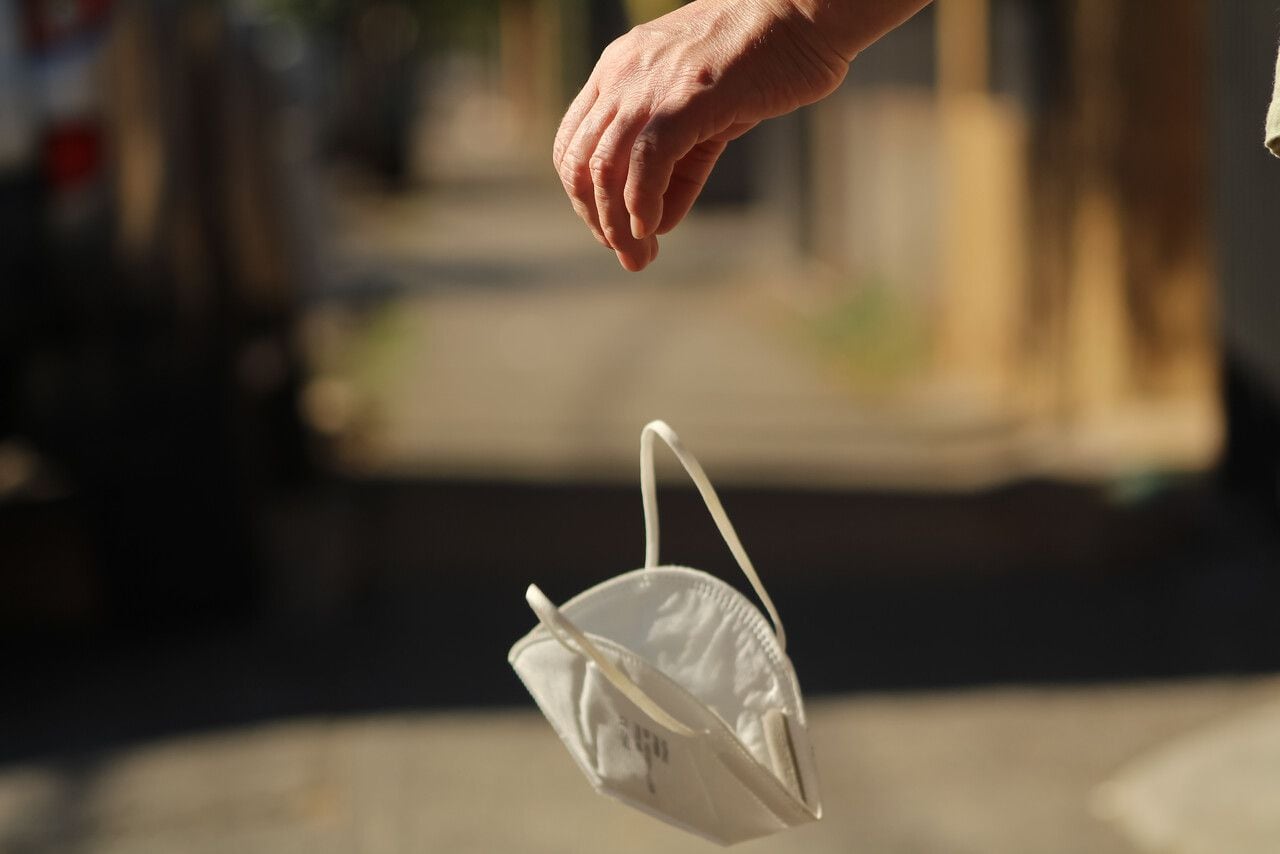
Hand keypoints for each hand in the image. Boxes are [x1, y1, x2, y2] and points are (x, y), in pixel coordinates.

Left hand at [553, 0, 851, 271]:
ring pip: (605, 168)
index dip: (585, 198)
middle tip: (629, 255)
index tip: (614, 231)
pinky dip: (642, 204)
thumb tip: (655, 225)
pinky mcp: (688, 98)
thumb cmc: (763, 61)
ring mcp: (651, 85)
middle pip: (580, 163)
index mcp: (617, 71)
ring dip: (616, 224)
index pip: (573, 146)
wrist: (805, 14)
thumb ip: (676, 167)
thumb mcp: (705, 115)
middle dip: (597, 219)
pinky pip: (645, 162)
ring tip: (639, 256)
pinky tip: (654, 229)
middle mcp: (622, 75)